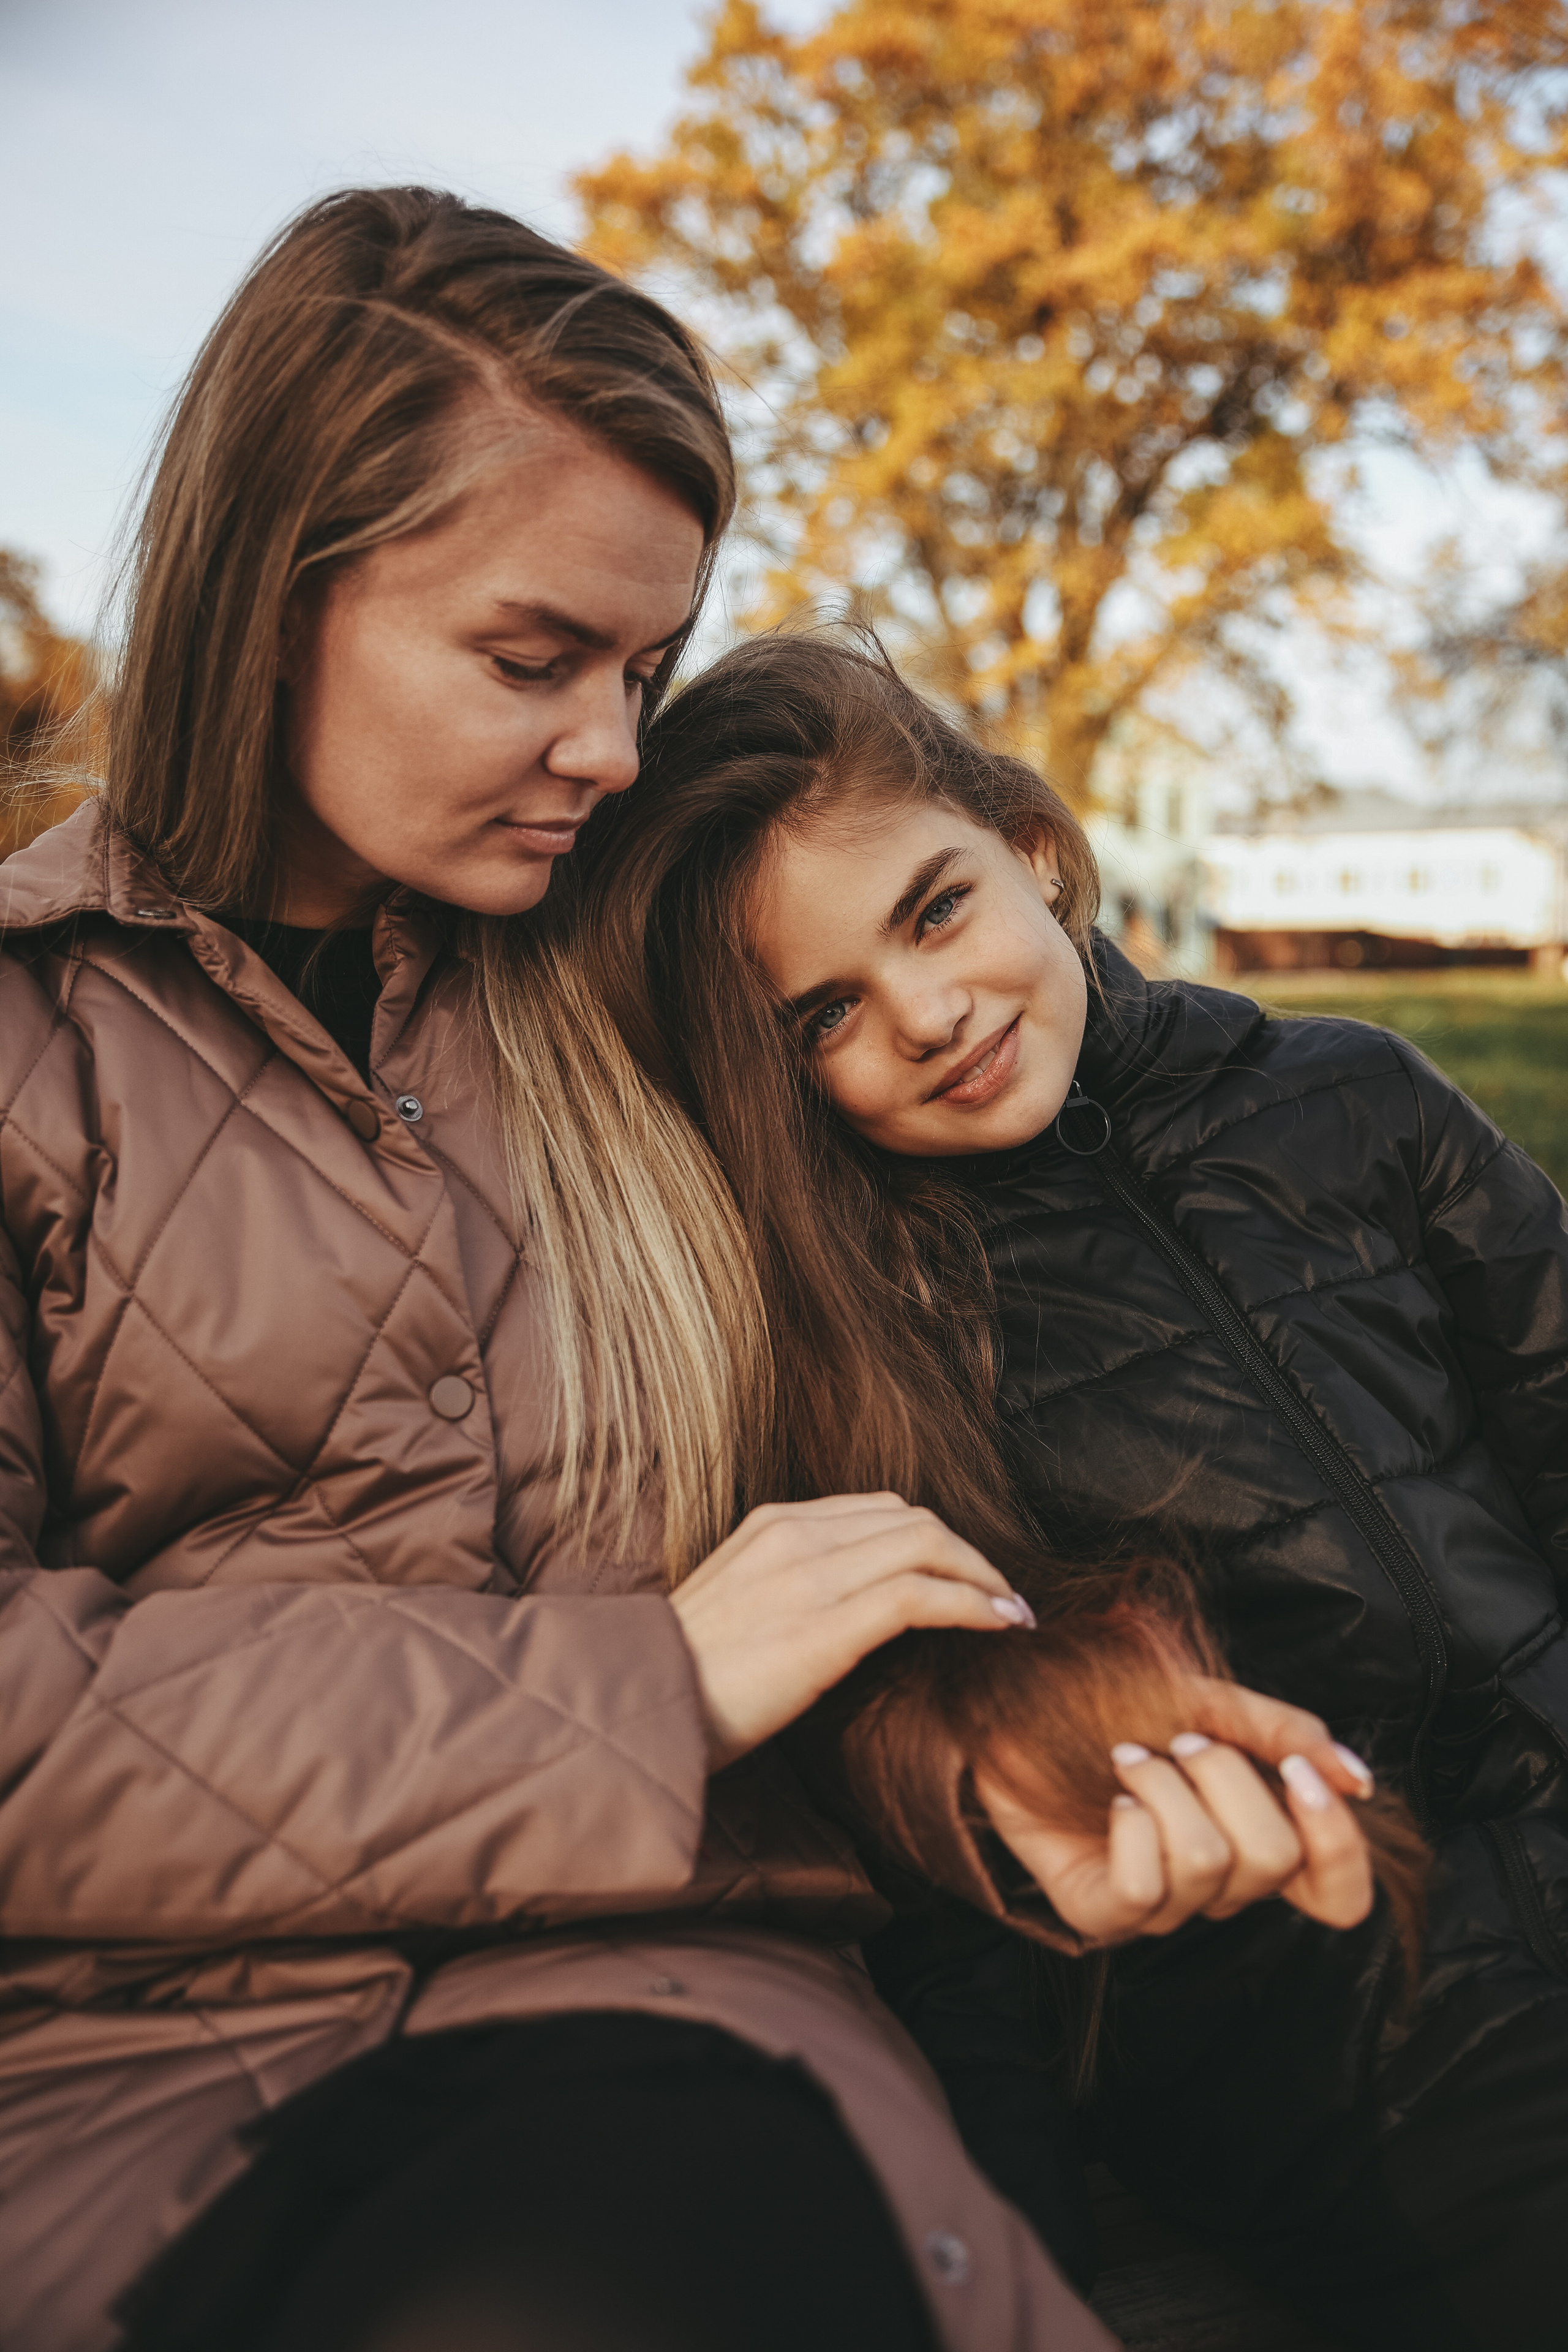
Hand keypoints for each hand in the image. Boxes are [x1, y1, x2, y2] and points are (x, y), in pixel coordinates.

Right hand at [670, 1495, 1030, 1769]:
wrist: (639, 1712)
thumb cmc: (684, 1679)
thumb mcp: (737, 1606)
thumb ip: (790, 1588)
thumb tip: (848, 1609)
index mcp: (773, 1526)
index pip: (881, 1510)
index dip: (936, 1539)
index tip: (966, 1577)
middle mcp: (794, 1535)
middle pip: (914, 1519)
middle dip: (969, 1554)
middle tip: (1002, 1596)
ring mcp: (808, 1576)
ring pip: (927, 1544)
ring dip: (983, 1577)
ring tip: (1011, 1613)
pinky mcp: (824, 1626)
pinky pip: (920, 1594)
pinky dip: (971, 1604)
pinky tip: (998, 1626)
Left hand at [976, 1678, 1374, 1945]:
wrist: (1013, 1701)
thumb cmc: (1111, 1704)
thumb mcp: (1210, 1703)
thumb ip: (1286, 1736)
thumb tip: (1357, 1778)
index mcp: (1256, 1839)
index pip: (1339, 1896)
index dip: (1338, 1844)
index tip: (1299, 1776)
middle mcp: (1218, 1887)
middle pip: (1274, 1859)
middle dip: (1226, 1778)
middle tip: (1179, 1744)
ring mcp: (1161, 1908)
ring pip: (1208, 1864)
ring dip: (1165, 1786)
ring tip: (1128, 1758)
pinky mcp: (1101, 1916)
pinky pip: (1143, 1886)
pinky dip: (1127, 1819)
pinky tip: (1109, 1796)